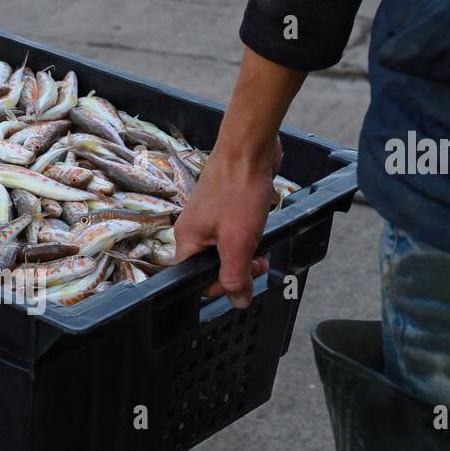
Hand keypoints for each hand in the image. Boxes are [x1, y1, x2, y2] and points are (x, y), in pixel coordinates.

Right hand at [173, 135, 280, 307]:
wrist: (249, 148)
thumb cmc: (239, 192)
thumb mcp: (238, 243)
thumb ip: (235, 276)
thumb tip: (238, 302)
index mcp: (186, 241)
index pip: (194, 280)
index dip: (220, 287)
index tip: (243, 279)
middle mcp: (193, 230)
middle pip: (211, 266)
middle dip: (237, 270)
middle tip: (259, 264)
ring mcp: (208, 217)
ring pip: (224, 249)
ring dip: (245, 254)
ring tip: (262, 248)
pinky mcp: (224, 206)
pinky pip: (233, 232)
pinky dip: (248, 236)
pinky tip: (260, 229)